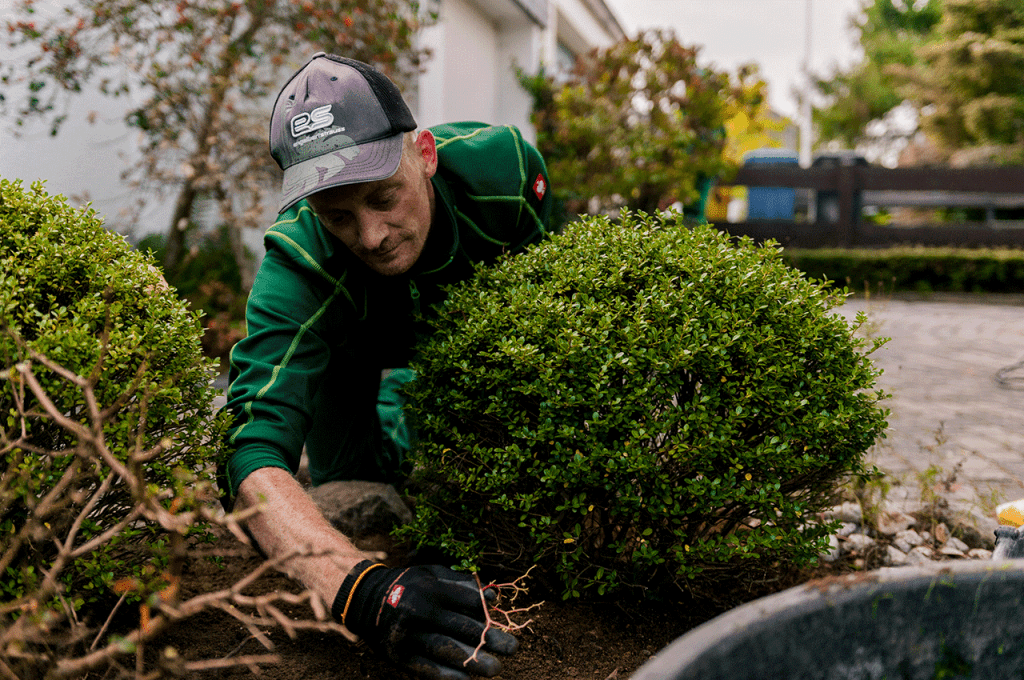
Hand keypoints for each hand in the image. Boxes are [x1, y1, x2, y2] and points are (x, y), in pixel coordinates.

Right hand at [332, 560, 517, 678]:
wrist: (365, 600)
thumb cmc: (409, 585)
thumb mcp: (432, 574)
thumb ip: (462, 583)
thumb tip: (493, 596)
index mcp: (430, 588)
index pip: (467, 602)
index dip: (488, 612)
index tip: (504, 620)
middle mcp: (419, 611)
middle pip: (461, 627)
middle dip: (490, 639)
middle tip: (513, 648)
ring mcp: (407, 635)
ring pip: (446, 650)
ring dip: (473, 662)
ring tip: (496, 669)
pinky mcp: (398, 655)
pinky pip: (426, 669)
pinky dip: (448, 676)